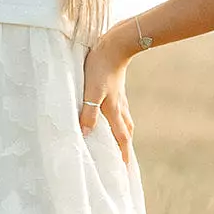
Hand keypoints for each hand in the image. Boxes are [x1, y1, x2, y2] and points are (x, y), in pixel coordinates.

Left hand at [78, 25, 135, 161]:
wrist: (115, 44)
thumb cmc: (100, 67)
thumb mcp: (91, 91)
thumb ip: (88, 112)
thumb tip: (87, 134)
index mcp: (114, 110)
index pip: (121, 138)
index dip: (122, 154)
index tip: (125, 169)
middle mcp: (120, 107)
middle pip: (126, 132)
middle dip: (126, 147)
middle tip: (125, 162)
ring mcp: (120, 98)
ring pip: (125, 121)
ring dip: (124, 134)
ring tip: (121, 143)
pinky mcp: (117, 89)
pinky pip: (121, 111)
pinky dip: (120, 121)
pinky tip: (114, 117)